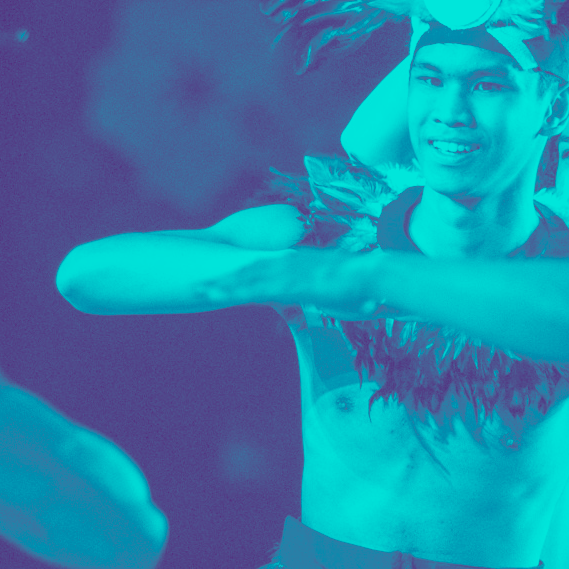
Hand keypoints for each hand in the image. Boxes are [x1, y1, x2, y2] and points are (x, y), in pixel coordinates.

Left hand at [207, 243, 361, 314]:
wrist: (373, 276)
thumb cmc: (356, 287)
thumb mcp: (330, 294)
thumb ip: (315, 296)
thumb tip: (311, 303)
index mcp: (294, 265)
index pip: (260, 269)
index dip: (237, 274)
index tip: (217, 279)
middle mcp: (288, 265)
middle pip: (248, 271)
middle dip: (222, 278)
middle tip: (196, 284)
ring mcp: (290, 272)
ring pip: (251, 278)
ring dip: (226, 284)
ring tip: (202, 290)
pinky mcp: (295, 283)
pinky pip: (265, 287)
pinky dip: (245, 290)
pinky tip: (228, 294)